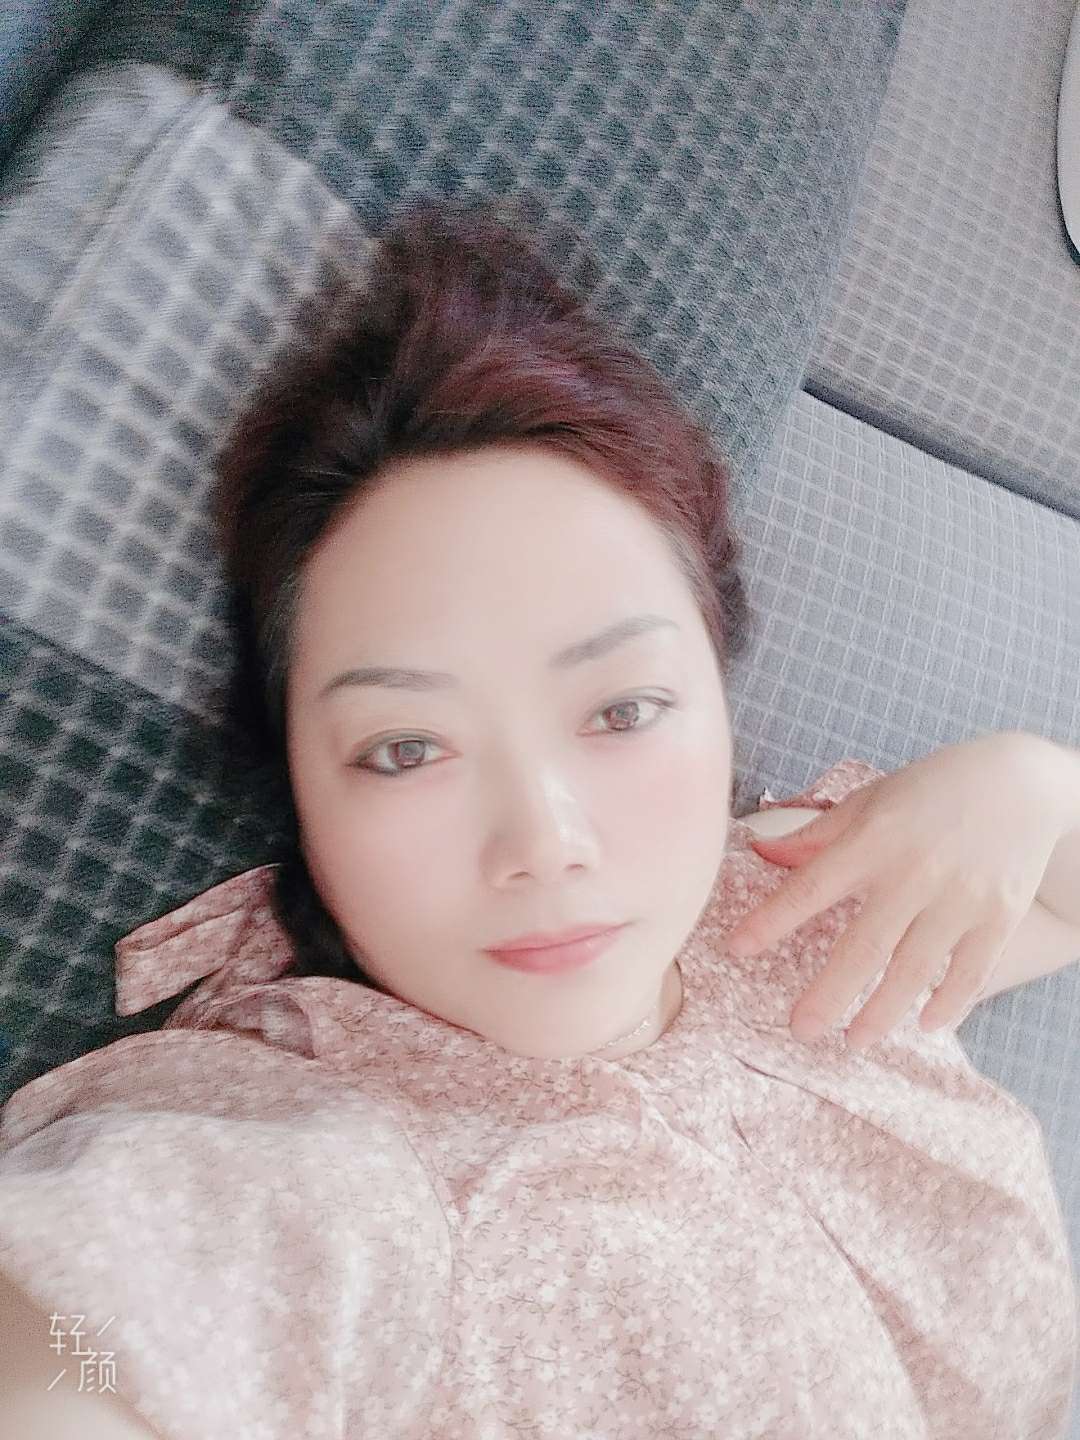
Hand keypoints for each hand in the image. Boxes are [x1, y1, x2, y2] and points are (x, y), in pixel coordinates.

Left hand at [724, 731, 1071, 1049]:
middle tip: (801, 1029)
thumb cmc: (932, 789)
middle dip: (829, 995)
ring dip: (882, 1013)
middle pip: (864, 947)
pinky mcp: (999, 916)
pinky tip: (924, 1024)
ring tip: (855, 1040)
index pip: (811, 887)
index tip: (736, 949)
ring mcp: (961, 898)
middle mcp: (916, 872)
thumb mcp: (871, 800)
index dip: (771, 920)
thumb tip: (760, 852)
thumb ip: (817, 834)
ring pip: (915, 971)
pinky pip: (969, 973)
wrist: (1021, 781)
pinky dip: (948, 1003)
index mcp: (874, 839)